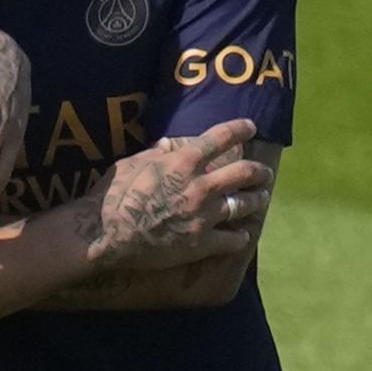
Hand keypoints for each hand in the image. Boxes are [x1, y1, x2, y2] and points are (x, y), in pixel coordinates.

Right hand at [78, 118, 274, 269]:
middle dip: (260, 170)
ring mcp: (204, 216)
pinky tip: (243, 234)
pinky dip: (241, 236)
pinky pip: (234, 239)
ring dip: (257, 200)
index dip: (240, 129)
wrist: (106, 235)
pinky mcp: (202, 243)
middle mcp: (201, 186)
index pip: (221, 138)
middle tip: (265, 171)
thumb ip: (155, 154)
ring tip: (261, 198)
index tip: (251, 126)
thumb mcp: (131, 163)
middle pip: (244, 172)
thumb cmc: (114, 195)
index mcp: (184, 162)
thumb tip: (167, 147)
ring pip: (245, 205)